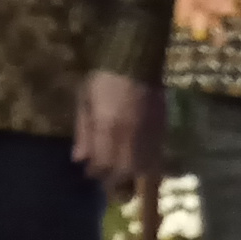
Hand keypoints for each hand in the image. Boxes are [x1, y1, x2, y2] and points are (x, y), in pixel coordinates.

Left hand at [74, 72, 165, 191]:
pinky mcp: (162, 128)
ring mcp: (148, 133)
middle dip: (113, 179)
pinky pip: (157, 154)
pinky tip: (141, 164)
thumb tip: (79, 159)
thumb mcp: (85, 100)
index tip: (88, 172)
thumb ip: (83, 131)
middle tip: (105, 180)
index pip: (101, 163)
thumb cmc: (104, 78)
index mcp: (107, 127)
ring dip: (131, 175)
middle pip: (123, 170)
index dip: (94, 171)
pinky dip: (148, 163)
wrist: (135, 58)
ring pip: (142, 166)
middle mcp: (129, 135)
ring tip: (123, 176)